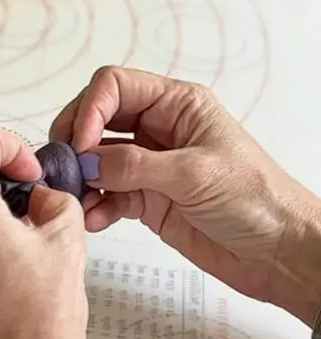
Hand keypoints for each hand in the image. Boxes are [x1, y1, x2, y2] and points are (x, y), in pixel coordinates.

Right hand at [51, 66, 320, 325]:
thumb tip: (86, 162)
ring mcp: (151, 167)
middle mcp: (160, 131)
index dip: (90, 109)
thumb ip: (135, 165)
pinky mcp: (147, 201)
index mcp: (178, 106)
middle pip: (99, 120)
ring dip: (83, 179)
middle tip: (64, 168)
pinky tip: (95, 220)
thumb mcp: (194, 173)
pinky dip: (96, 207)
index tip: (80, 144)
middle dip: (77, 142)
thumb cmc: (256, 200)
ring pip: (98, 162)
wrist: (275, 251)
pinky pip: (109, 197)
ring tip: (77, 200)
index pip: (116, 87)